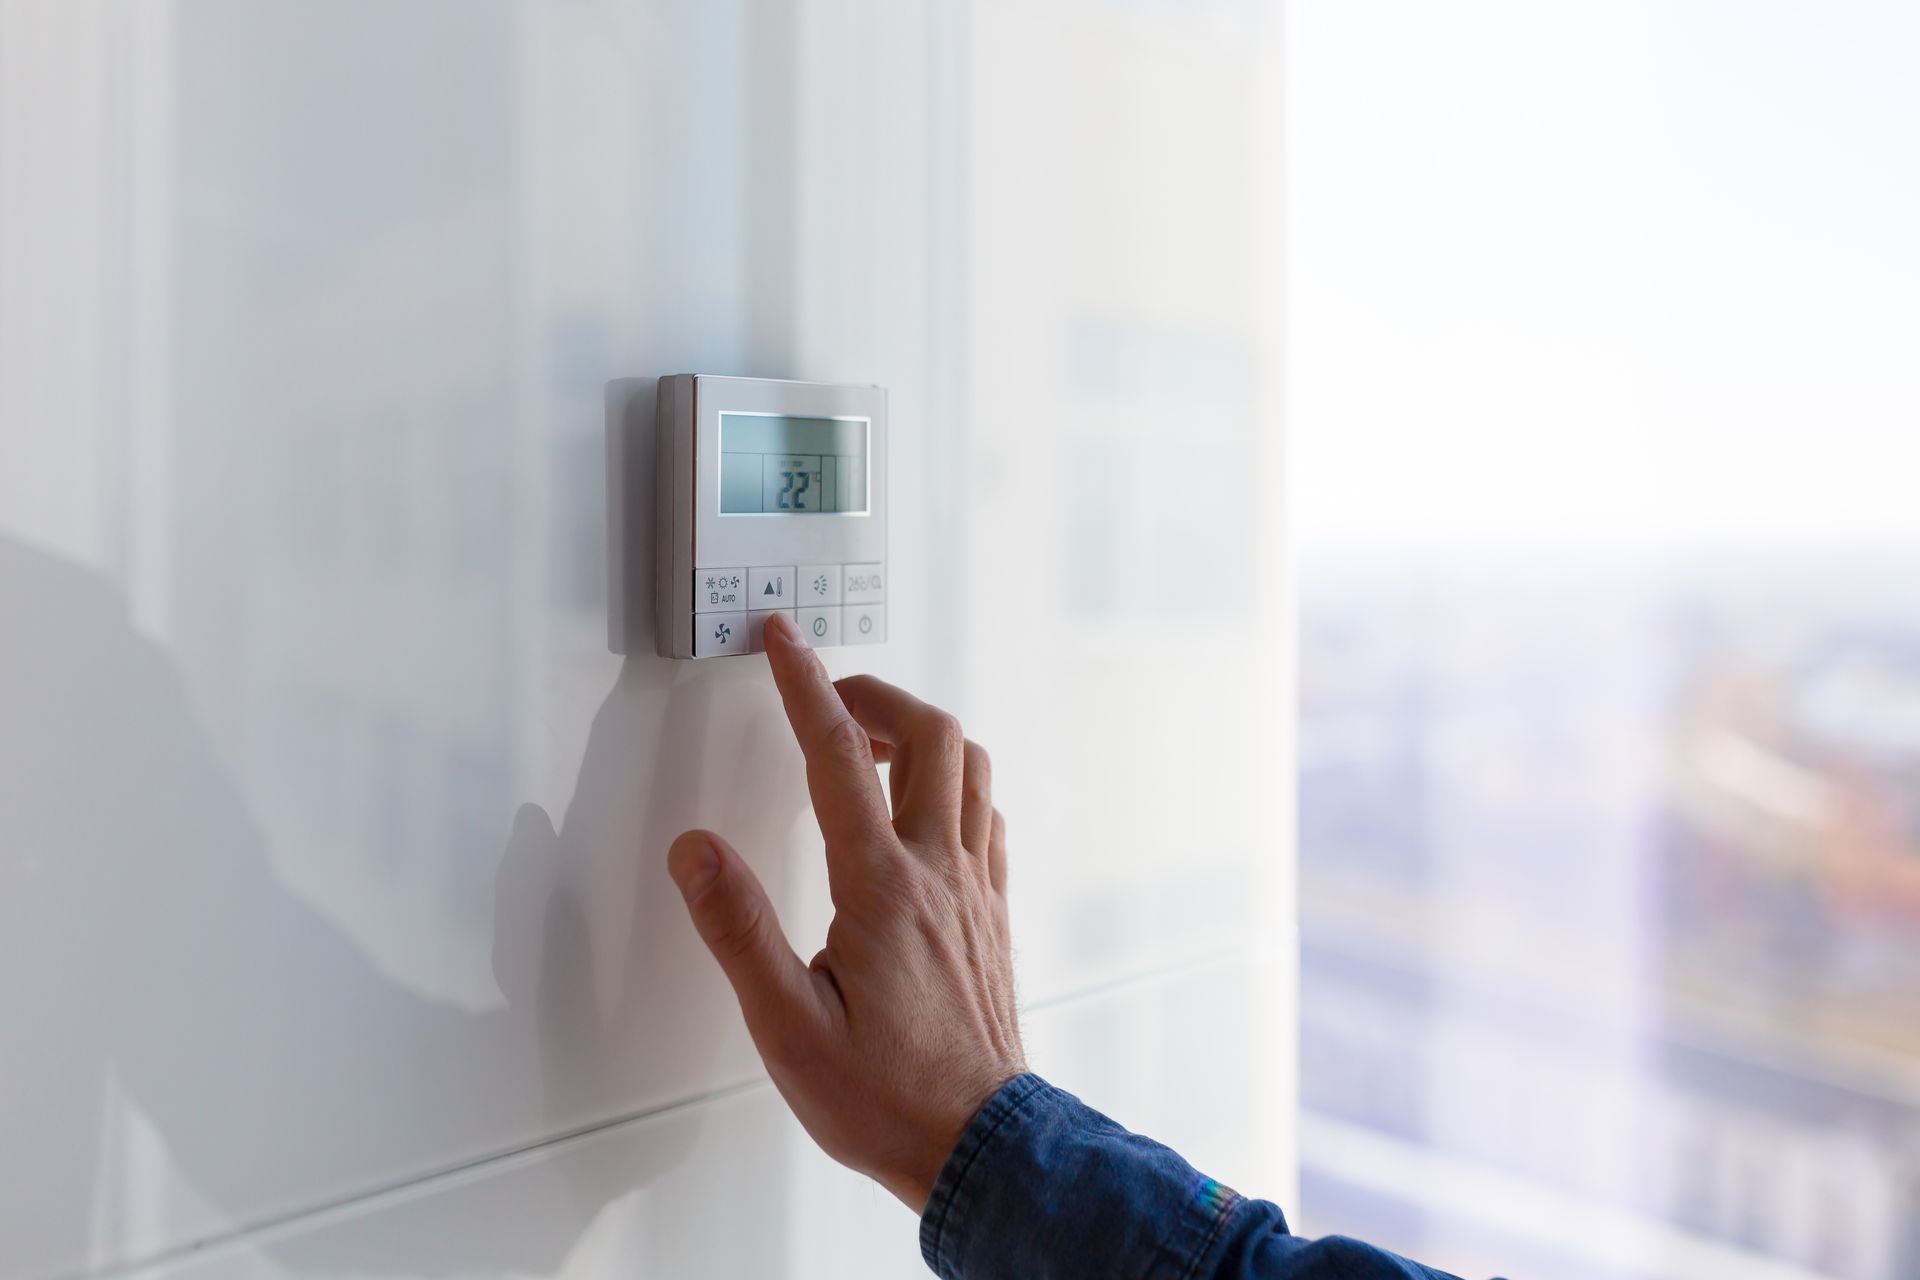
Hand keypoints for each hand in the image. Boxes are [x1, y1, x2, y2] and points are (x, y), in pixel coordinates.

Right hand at [666, 611, 1023, 1211]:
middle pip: (930, 736)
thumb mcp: (786, 1026)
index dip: (803, 686)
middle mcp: (939, 872)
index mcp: (883, 888)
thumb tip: (698, 851)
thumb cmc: (887, 1097)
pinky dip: (953, 782)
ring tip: (869, 738)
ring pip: (971, 767)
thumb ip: (739, 929)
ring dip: (921, 732)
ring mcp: (975, 890)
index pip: (837, 757)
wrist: (978, 1145)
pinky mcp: (992, 914)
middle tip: (826, 691)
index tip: (782, 640)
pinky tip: (923, 807)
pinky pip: (985, 815)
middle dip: (875, 692)